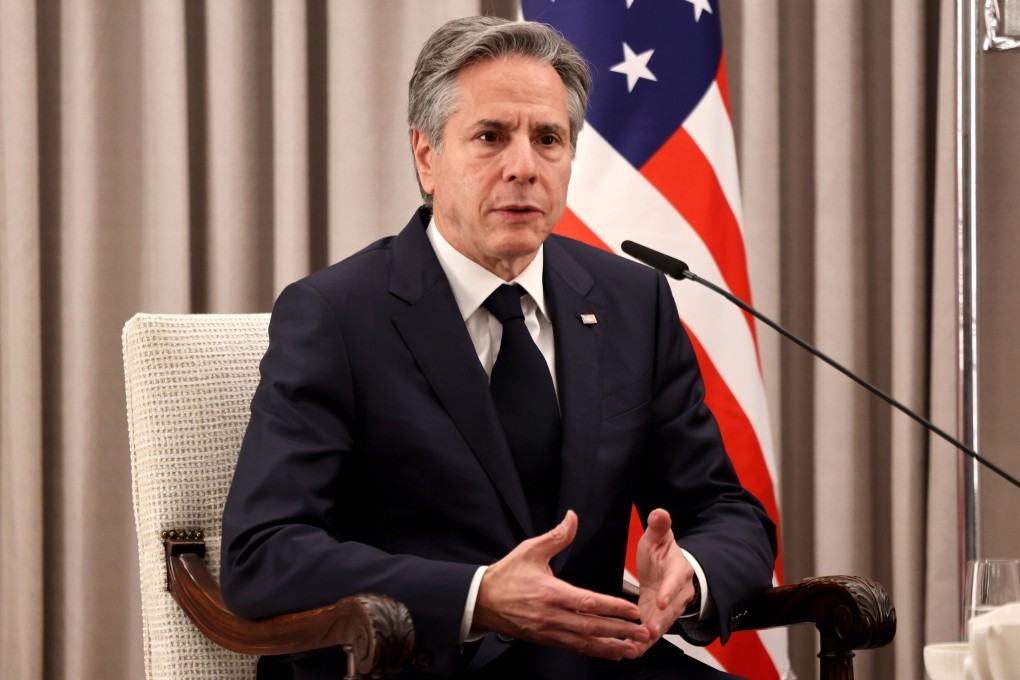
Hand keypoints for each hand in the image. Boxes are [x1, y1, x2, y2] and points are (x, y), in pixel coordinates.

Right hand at [473, 510, 650, 659]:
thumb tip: (572, 518)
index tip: (632, 611)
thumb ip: (556, 536)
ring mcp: (549, 631)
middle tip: (644, 634)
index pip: (588, 602)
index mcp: (551, 592)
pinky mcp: (546, 640)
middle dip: (620, 632)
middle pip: (592, 626)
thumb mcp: (530, 550)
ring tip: (634, 649)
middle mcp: (552, 615)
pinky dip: (595, 651)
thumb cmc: (506, 575)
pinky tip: (610, 653)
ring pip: (586, 642)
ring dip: (612, 646)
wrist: (482, 601)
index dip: (613, 608)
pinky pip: (575, 648)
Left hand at [635, 508, 694, 645]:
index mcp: (679, 570)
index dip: (668, 591)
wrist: (666, 569)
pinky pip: (653, 632)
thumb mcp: (658, 537)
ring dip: (651, 636)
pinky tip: (631, 651)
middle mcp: (678, 593)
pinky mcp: (659, 618)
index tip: (660, 601)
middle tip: (647, 631)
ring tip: (637, 646)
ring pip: (662, 624)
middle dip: (659, 621)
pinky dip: (644, 643)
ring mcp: (670, 608)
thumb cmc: (661, 552)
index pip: (675, 582)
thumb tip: (659, 512)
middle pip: (671, 609)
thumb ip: (659, 526)